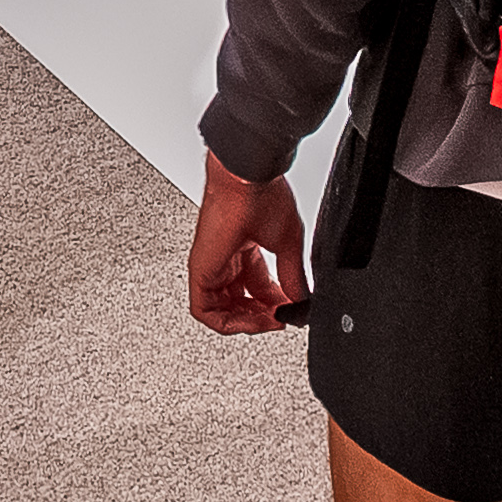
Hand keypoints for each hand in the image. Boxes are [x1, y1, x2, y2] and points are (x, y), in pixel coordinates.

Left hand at [187, 156, 308, 334]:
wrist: (247, 179)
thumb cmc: (262, 195)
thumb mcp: (287, 243)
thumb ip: (292, 276)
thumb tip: (301, 301)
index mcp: (244, 249)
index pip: (256, 289)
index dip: (273, 306)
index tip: (289, 311)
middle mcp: (225, 259)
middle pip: (239, 302)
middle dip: (261, 317)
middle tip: (279, 319)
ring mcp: (210, 264)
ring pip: (220, 311)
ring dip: (246, 322)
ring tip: (268, 321)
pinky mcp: (201, 269)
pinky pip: (204, 309)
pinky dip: (226, 322)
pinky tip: (250, 321)